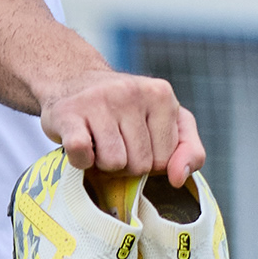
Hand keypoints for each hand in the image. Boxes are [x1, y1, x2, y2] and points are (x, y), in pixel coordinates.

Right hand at [42, 70, 204, 186]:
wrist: (73, 80)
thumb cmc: (125, 110)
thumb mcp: (167, 122)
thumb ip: (189, 150)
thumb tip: (178, 178)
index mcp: (161, 94)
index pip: (166, 160)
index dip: (150, 161)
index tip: (137, 141)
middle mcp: (131, 92)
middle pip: (141, 165)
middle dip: (127, 164)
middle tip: (115, 141)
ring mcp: (98, 100)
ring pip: (114, 163)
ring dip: (103, 163)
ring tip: (98, 141)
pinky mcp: (68, 113)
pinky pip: (81, 153)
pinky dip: (81, 161)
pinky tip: (81, 144)